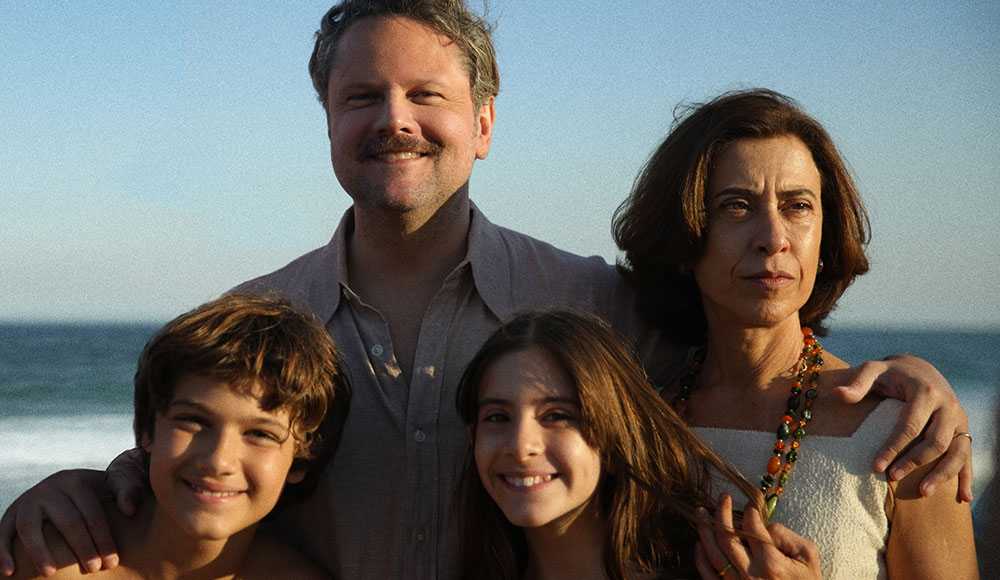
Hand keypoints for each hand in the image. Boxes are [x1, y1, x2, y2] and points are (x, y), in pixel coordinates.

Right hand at [0, 449, 145, 577]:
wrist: (69, 483)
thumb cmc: (98, 490)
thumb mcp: (116, 482)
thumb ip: (128, 490)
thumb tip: (129, 511)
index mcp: (77, 481)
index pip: (92, 514)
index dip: (103, 539)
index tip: (111, 562)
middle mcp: (50, 488)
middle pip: (66, 522)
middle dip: (82, 548)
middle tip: (93, 569)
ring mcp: (28, 500)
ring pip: (30, 527)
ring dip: (39, 551)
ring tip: (50, 573)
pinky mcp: (11, 513)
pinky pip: (3, 532)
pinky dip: (2, 552)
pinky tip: (9, 572)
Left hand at [694, 494, 820, 579]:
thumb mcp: (808, 555)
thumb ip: (786, 535)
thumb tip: (762, 524)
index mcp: (772, 565)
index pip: (752, 529)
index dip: (749, 512)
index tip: (749, 504)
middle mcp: (752, 576)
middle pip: (727, 539)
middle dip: (721, 513)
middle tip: (722, 498)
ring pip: (714, 555)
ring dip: (704, 531)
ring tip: (701, 513)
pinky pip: (709, 576)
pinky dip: (700, 559)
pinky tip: (699, 542)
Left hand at [833, 354, 971, 501]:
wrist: (921, 369)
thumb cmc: (891, 374)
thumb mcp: (874, 370)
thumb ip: (858, 383)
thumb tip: (838, 395)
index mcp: (925, 391)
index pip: (910, 425)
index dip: (893, 447)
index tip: (876, 466)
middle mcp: (948, 406)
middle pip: (936, 441)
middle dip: (914, 462)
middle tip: (892, 477)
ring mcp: (960, 420)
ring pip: (957, 451)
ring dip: (942, 474)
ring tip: (923, 493)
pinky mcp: (964, 430)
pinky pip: (967, 456)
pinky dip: (966, 477)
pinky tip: (963, 498)